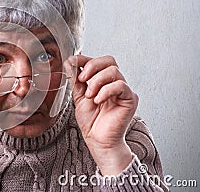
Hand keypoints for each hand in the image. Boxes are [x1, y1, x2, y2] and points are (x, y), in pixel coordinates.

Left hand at [67, 55, 138, 174]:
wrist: (98, 141)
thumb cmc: (91, 122)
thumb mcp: (78, 96)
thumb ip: (75, 80)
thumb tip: (69, 63)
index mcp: (103, 81)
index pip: (98, 61)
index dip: (85, 59)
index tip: (72, 62)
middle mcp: (115, 83)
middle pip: (109, 60)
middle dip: (92, 66)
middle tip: (82, 79)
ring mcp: (123, 90)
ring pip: (114, 71)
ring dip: (97, 81)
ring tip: (90, 95)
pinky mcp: (130, 99)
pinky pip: (121, 86)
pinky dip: (106, 91)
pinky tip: (98, 100)